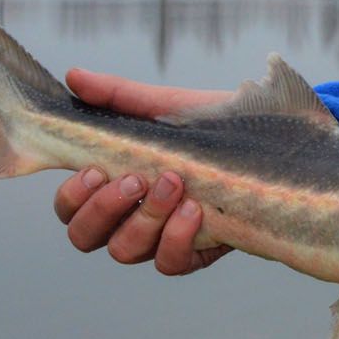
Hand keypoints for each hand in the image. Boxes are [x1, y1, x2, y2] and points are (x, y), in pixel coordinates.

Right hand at [52, 69, 231, 275]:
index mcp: (114, 184)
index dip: (72, 197)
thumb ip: (119, 95)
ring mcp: (159, 239)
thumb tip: (74, 75)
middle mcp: (129, 217)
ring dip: (144, 218)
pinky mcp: (194, 254)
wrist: (269, 140)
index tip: (95, 169)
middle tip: (136, 177)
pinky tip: (194, 209)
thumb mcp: (166, 105)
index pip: (70, 208)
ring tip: (174, 183)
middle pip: (85, 237)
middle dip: (103, 209)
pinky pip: (170, 263)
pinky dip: (176, 238)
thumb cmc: (210, 123)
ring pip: (125, 251)